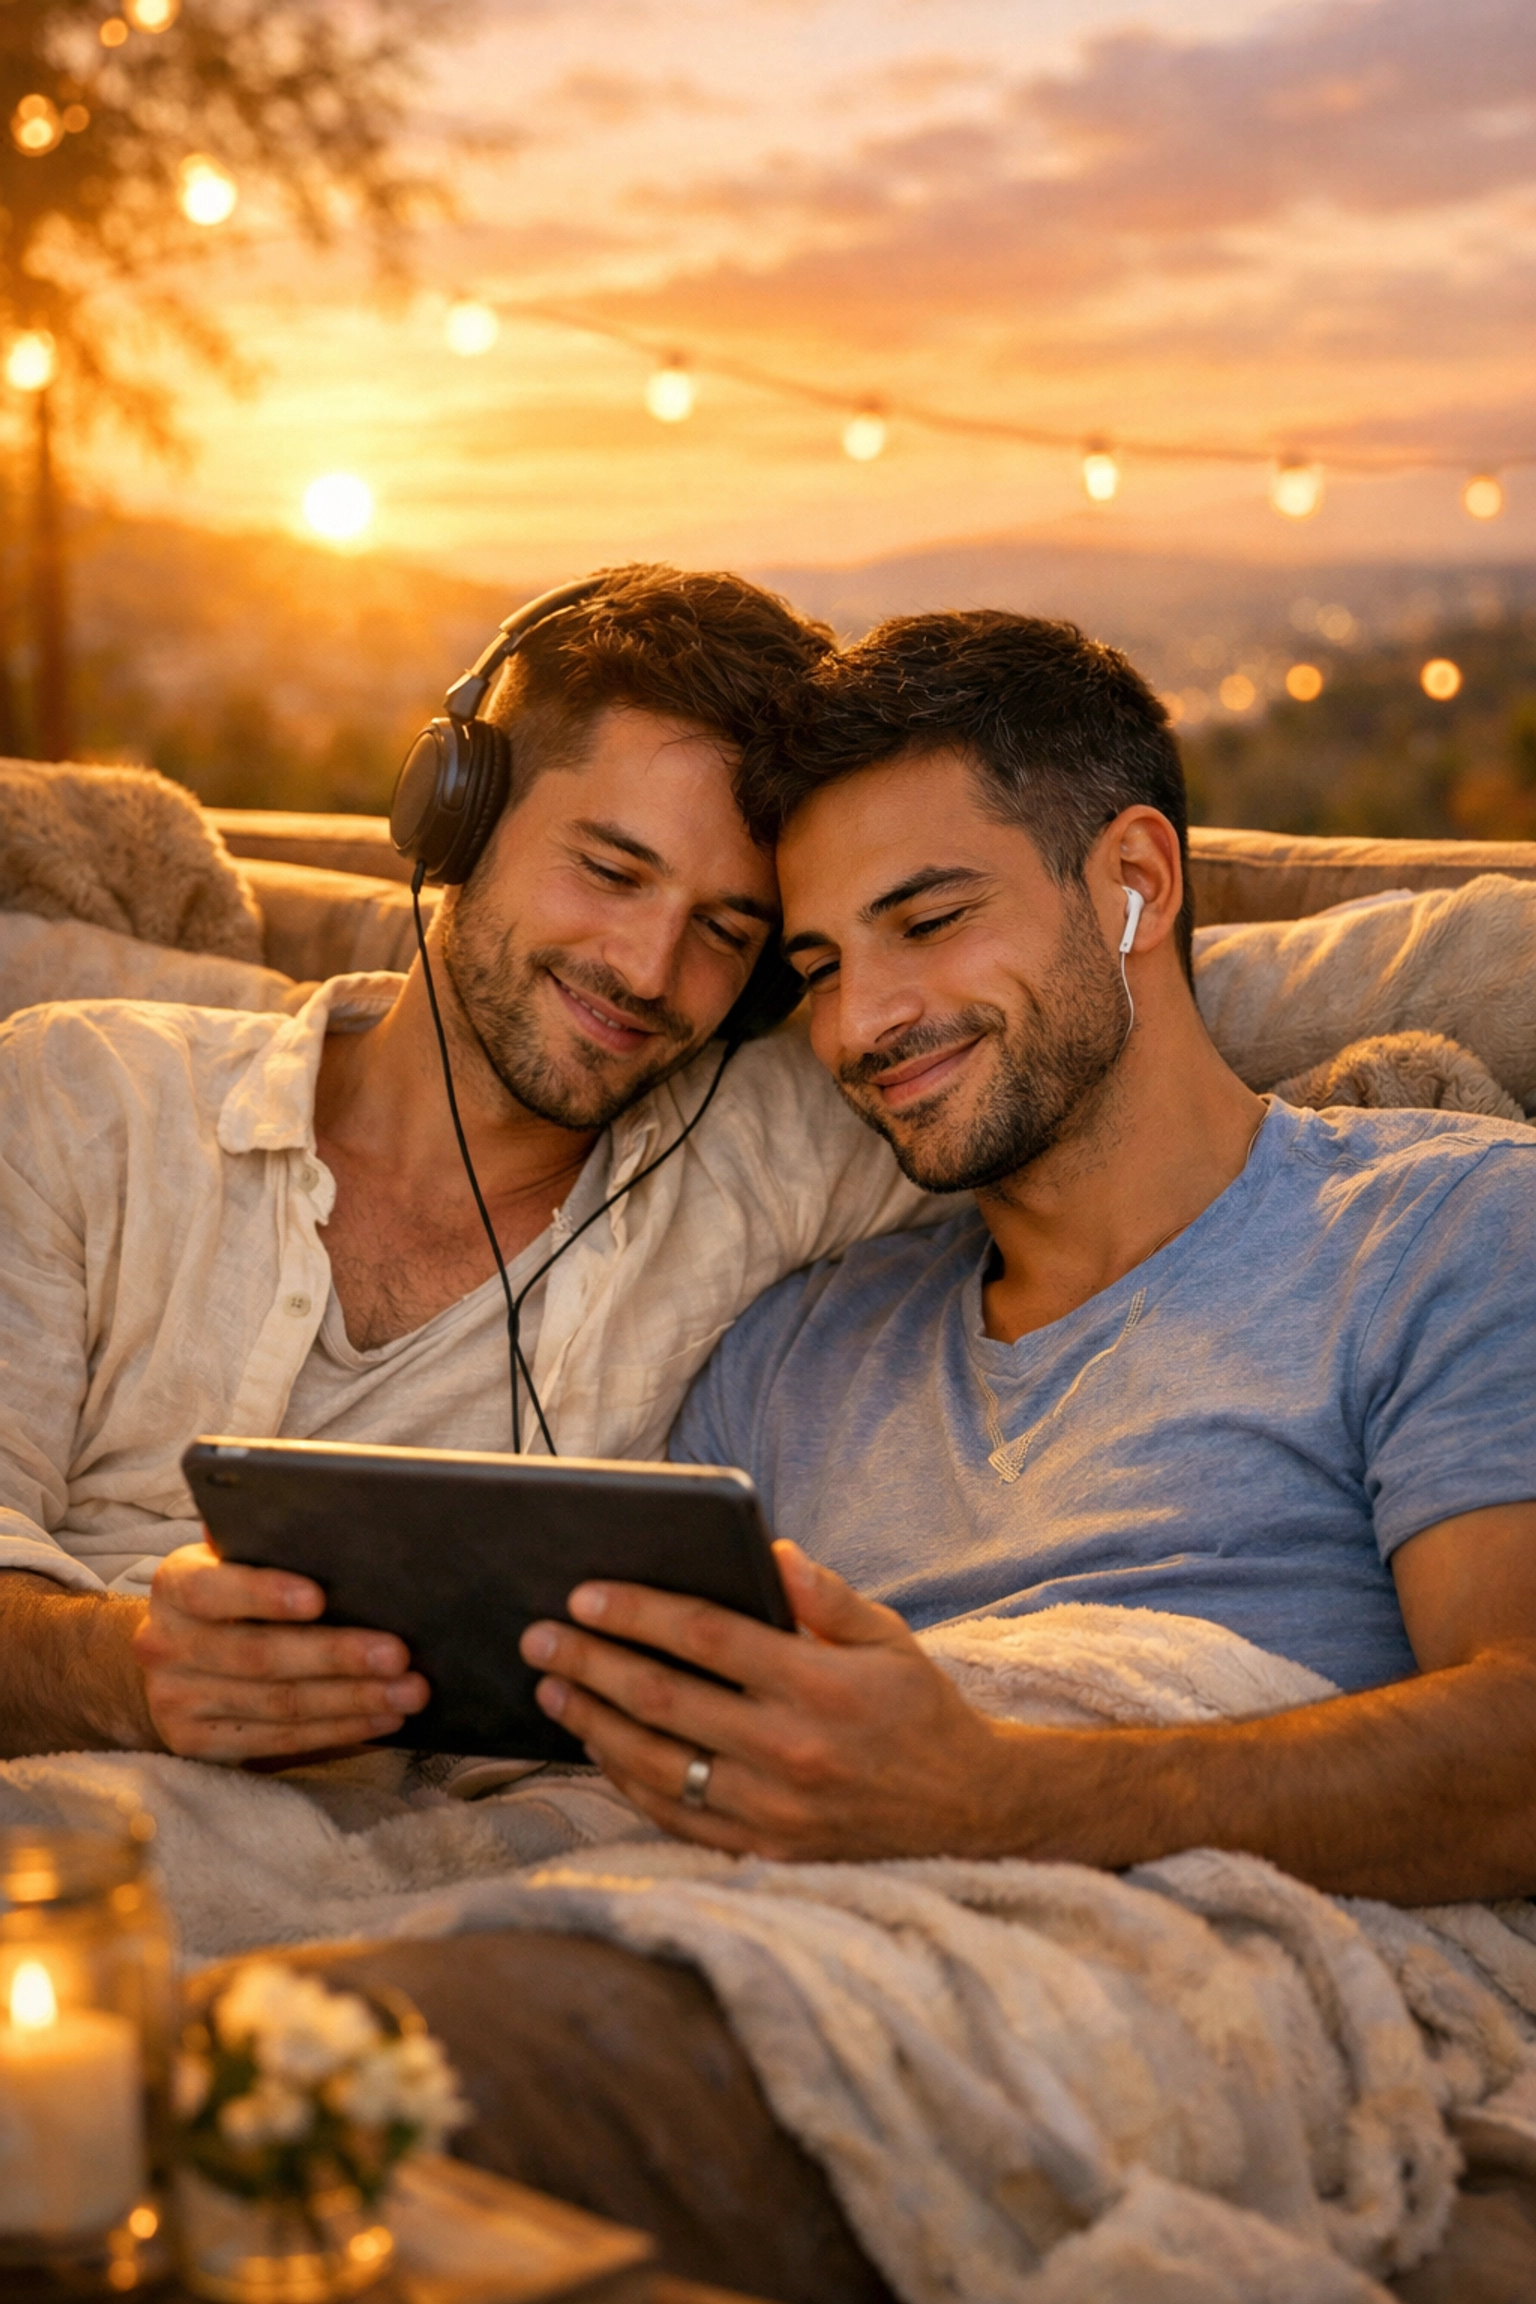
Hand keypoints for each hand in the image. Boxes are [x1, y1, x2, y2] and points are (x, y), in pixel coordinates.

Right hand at [132, 1541, 428, 1762]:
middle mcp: (165, 1644)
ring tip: (408, 1692)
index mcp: (174, 1585)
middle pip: (259, 1656)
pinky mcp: (195, 1743)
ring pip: (278, 1704)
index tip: (319, 1598)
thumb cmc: (230, 1595)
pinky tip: (380, 1718)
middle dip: (336, 1655)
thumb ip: (266, 1547)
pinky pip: (278, 1740)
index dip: (264, 1594)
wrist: (174, 1657)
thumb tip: (338, 1528)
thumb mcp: (232, 1562)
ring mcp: (176, 1700)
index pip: (212, 1589)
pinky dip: (337, 1730)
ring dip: (352, 1700)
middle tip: (398, 1653)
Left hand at [518, 1540, 1013, 1859]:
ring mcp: (772, 1809)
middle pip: (663, 1698)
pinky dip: (627, 1780)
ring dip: (593, 1722)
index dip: (637, 1612)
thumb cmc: (919, 1711)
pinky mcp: (763, 1851)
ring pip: (656, 1763)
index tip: (584, 1594)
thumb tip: (770, 1552)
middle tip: (539, 1637)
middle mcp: (790, 1750)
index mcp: (819, 1686)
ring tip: (552, 1690)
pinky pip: (675, 1815)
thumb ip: (827, 1596)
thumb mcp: (889, 1638)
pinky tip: (599, 1747)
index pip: (705, 1637)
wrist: (968, 1812)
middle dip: (589, 1662)